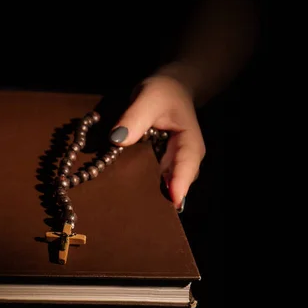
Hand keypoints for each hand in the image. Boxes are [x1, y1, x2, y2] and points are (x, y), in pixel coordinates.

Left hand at [109, 74, 204, 210]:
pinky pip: (155, 182)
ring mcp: (173, 165)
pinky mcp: (161, 167)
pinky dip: (145, 189)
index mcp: (189, 142)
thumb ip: (134, 117)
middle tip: (148, 217)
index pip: (187, 163)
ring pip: (166, 186)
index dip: (180, 182)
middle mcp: (184, 159)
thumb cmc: (163, 92)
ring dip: (153, 197)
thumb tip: (117, 139)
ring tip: (136, 213)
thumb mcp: (148, 97)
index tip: (173, 199)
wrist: (167, 90)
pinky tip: (129, 199)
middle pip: (177, 183)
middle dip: (164, 198)